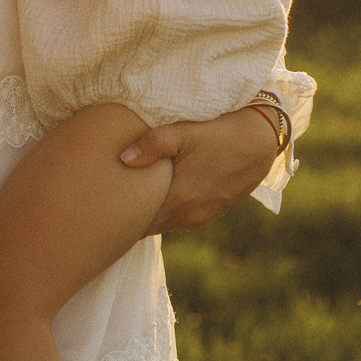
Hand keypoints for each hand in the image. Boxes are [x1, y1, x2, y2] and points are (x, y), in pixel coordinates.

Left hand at [119, 107, 275, 233]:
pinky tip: (156, 200)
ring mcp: (201, 219)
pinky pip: (179, 221)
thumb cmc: (219, 133)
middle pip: (148, 227)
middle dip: (130, 220)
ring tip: (127, 205)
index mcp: (178, 200)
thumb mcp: (185, 132)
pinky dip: (166, 214)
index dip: (119, 219)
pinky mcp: (211, 216)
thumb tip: (122, 159)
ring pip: (164, 225)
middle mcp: (189, 217)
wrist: (261, 142)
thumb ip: (152, 145)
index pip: (138, 223)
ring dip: (149, 217)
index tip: (99, 212)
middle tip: (104, 210)